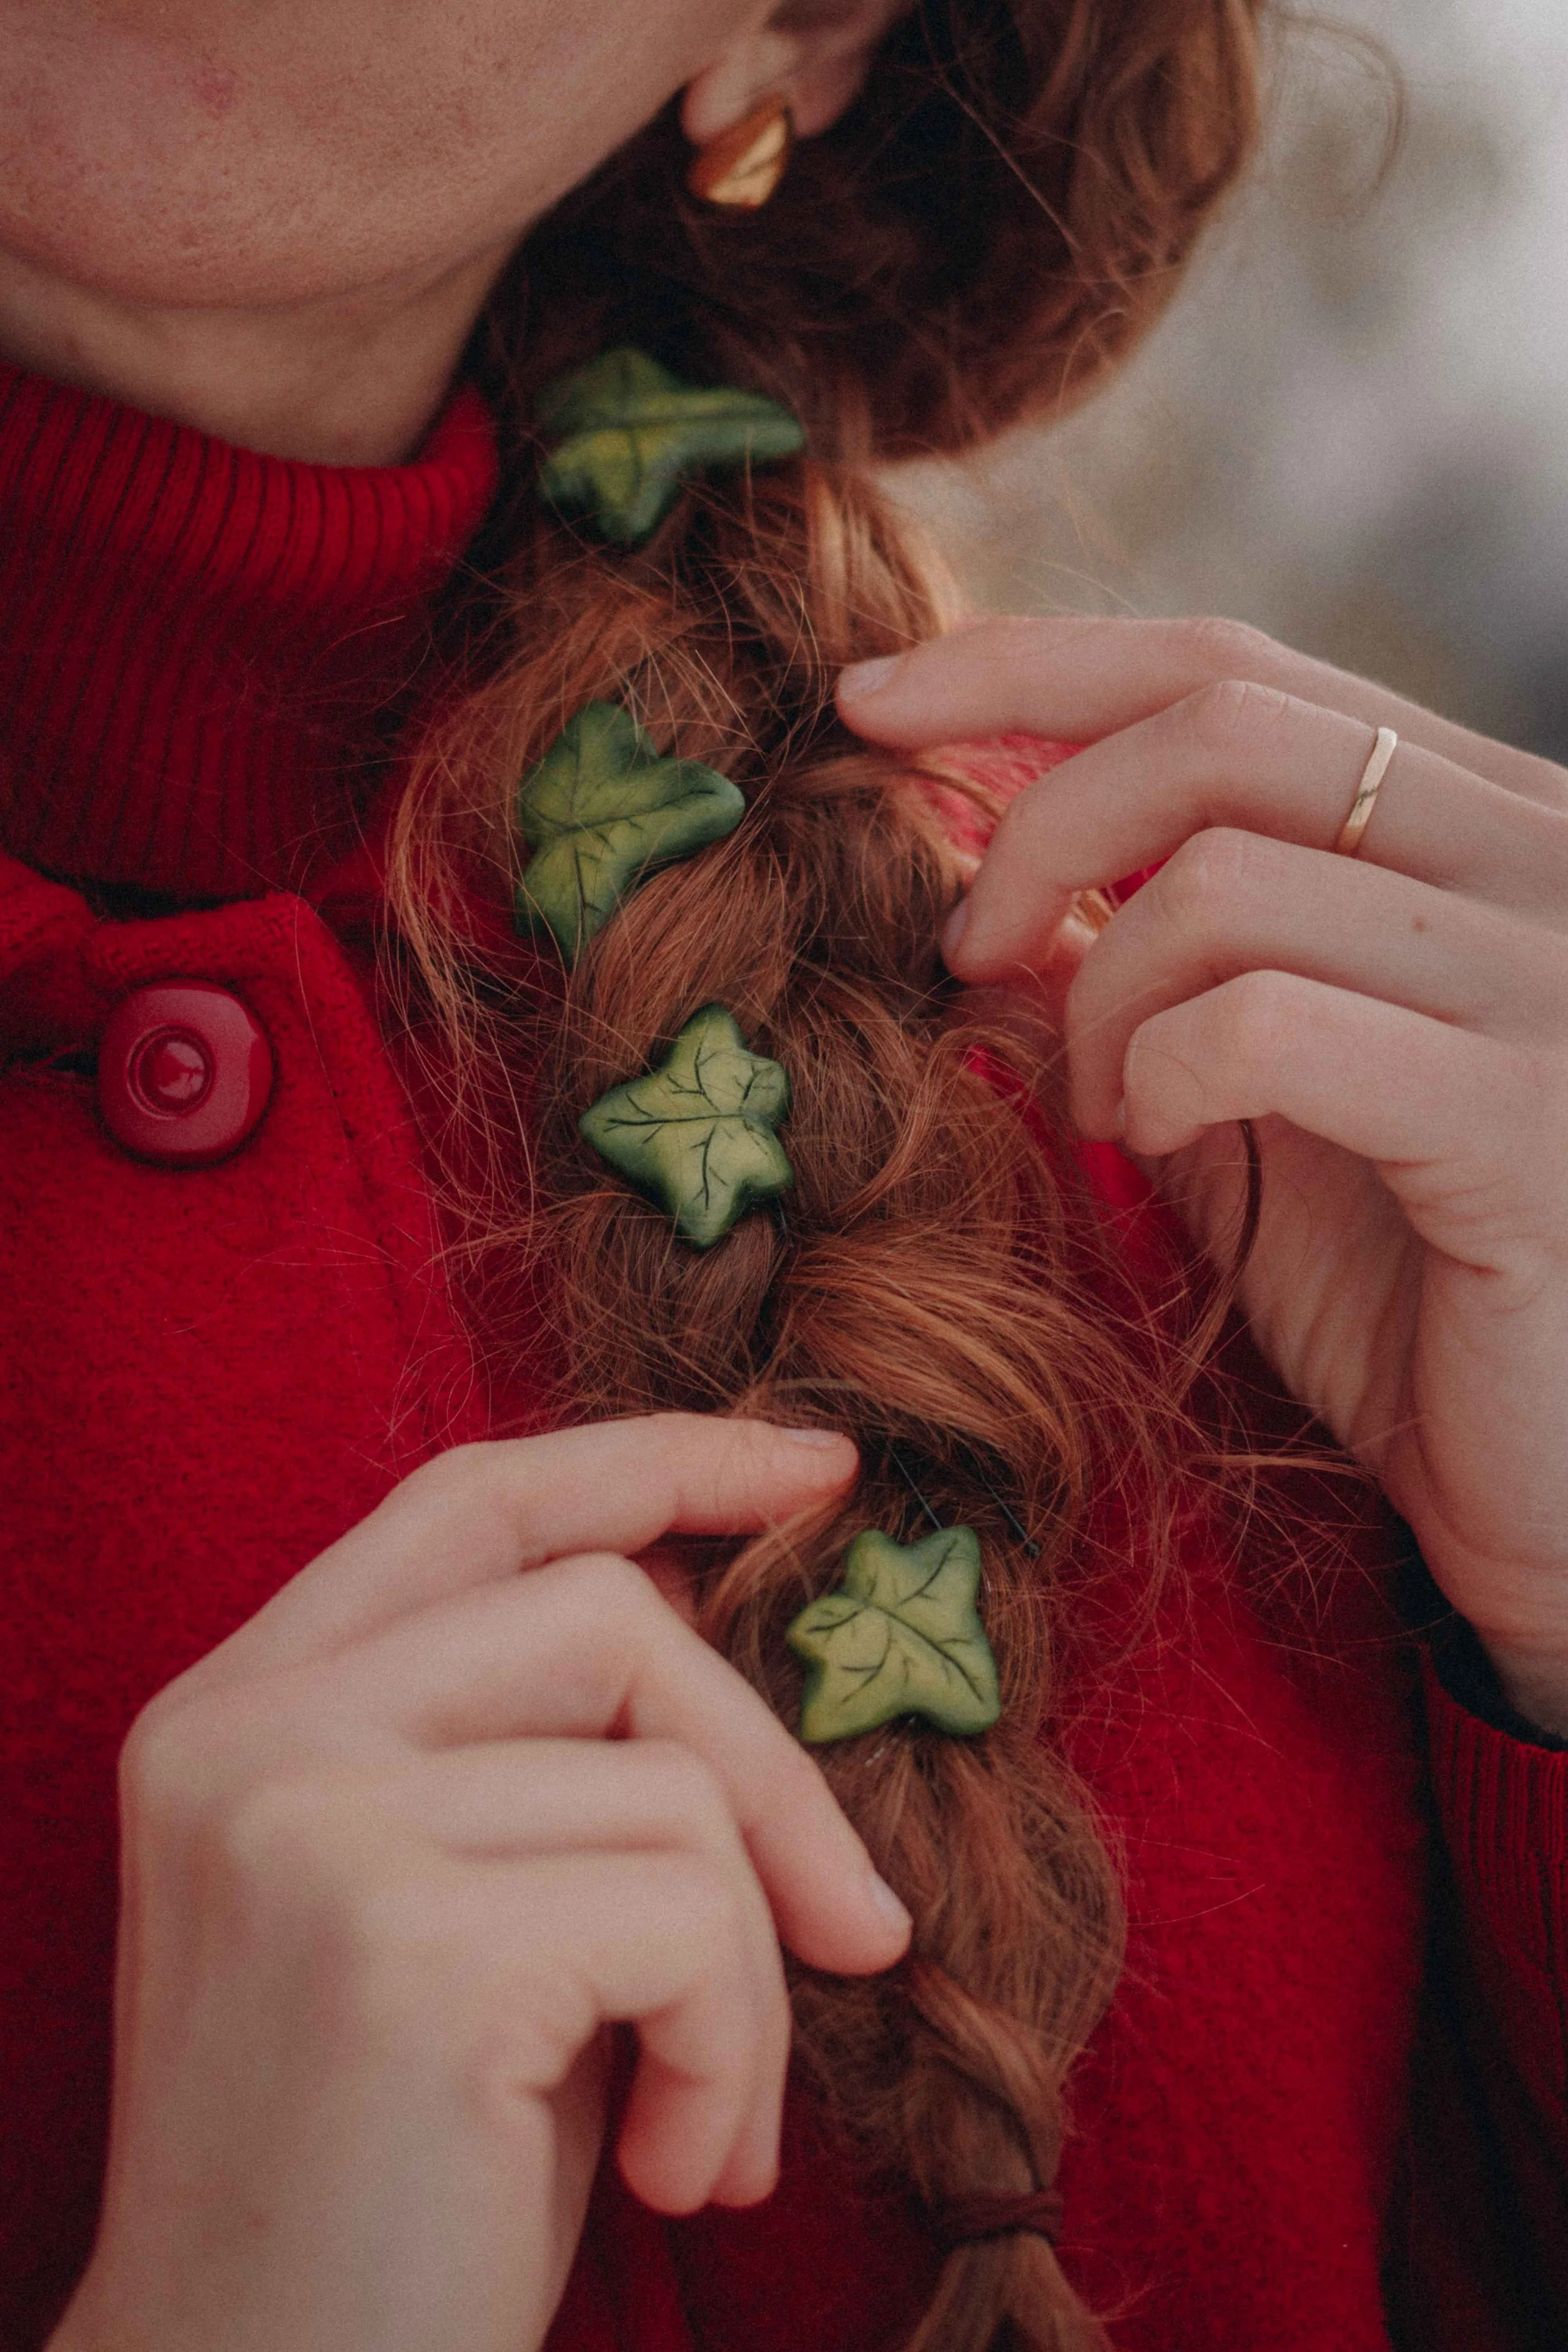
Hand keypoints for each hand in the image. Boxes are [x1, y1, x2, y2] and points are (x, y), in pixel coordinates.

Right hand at [52, 1416, 906, 2351]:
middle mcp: (250, 1736)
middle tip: (856, 1935)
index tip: (815, 1468)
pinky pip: (691, 1917)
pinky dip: (738, 2052)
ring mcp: (311, 1823)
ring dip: (752, 1974)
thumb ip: (543, 1754)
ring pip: (673, 1783)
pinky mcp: (403, 1943)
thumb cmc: (393, 2180)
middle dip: (770, 1771)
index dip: (654, 1462)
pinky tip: (682, 2174)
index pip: (473, 1499)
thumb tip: (717, 1610)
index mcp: (240, 1710)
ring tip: (707, 2123)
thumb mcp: (456, 1913)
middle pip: (607, 1612)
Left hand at [842, 618, 1567, 1732]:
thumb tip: (987, 901)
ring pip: (1222, 880)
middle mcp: (1545, 859)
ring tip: (1103, 1107)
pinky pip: (1264, 1023)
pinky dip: (1160, 1074)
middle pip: (1218, 727)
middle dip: (1035, 826)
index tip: (869, 701)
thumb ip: (1145, 987)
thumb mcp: (1246, 1113)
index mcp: (1479, 826)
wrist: (1566, 1489)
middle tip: (962, 950)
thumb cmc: (1412, 1299)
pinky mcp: (1526, 1119)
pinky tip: (1159, 1140)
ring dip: (1098, 998)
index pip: (1231, 670)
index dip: (1029, 665)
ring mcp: (1555, 979)